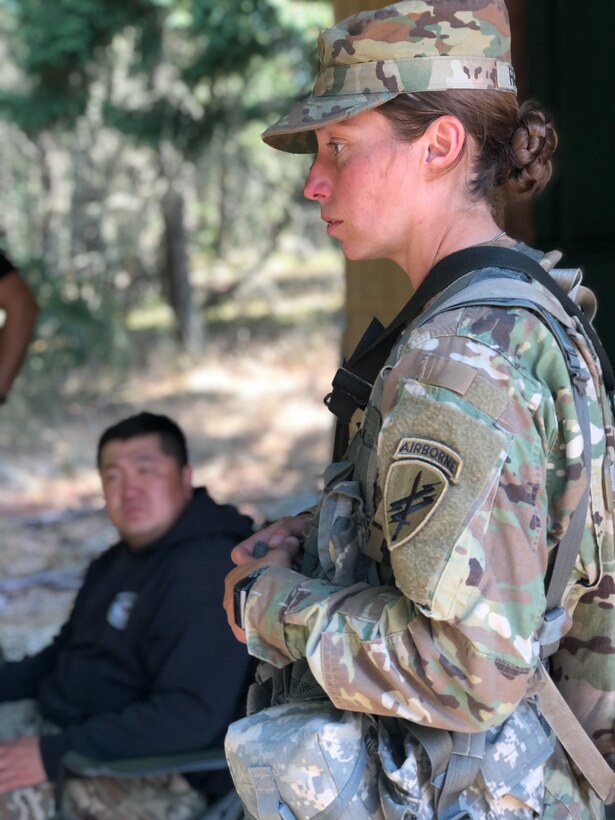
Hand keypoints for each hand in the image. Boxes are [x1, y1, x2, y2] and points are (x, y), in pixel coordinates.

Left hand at [0, 736, 45, 793]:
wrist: (54, 755)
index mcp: (11, 749)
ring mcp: (13, 772)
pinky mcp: (19, 781)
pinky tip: (0, 786)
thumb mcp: (23, 740)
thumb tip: (0, 745)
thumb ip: (9, 744)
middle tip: (1, 766)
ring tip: (2, 774)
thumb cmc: (39, 746)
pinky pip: (3, 787)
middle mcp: (10, 760)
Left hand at [224, 517, 309, 642]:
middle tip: (277, 594)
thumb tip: (291, 540)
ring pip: (247, 611)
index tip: (273, 574)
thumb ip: (283, 548)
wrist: (264, 606)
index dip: (259, 572)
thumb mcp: (277, 557)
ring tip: (277, 613)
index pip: (244, 573)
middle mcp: (227, 596)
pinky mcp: (239, 632)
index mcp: (233, 576)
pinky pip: (251, 627)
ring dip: (259, 611)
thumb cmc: (267, 577)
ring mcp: (232, 616)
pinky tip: (272, 625)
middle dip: (260, 593)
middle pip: (245, 593)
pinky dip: (260, 626)